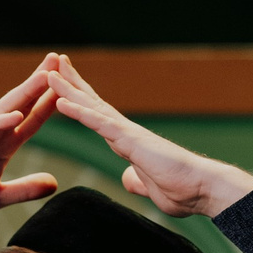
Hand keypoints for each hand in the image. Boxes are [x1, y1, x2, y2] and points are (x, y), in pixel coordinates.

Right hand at [0, 57, 62, 220]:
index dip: (50, 105)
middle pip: (20, 104)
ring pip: (3, 109)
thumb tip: (54, 183)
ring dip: (24, 93)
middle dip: (40, 83)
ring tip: (45, 77)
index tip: (73, 89)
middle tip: (60, 60)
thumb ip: (24, 190)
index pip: (32, 120)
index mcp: (1, 146)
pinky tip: (14, 115)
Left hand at [47, 54, 252, 217]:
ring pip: (92, 107)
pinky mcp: (131, 141)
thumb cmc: (183, 189)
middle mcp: (126, 132)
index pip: (98, 117)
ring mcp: (128, 134)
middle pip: (92, 103)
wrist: (203, 189)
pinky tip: (60, 101)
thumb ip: (136, 180)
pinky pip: (99, 123)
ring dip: (68, 89)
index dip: (81, 101)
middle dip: (71, 84)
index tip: (63, 88)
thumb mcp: (149, 187)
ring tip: (49, 72)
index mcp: (128, 143)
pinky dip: (78, 112)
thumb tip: (127, 177)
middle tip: (53, 63)